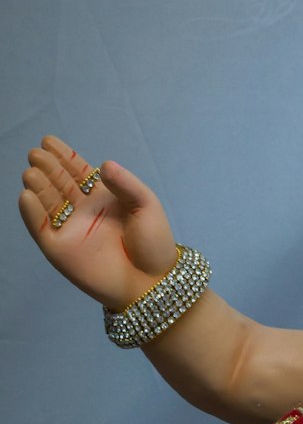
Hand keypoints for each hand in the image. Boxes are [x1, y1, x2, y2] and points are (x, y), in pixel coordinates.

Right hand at [19, 135, 176, 308]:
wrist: (153, 281)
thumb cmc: (154, 243)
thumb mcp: (147, 205)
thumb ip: (125, 184)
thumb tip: (103, 165)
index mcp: (102, 198)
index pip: (77, 172)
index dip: (63, 157)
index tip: (48, 141)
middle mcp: (82, 211)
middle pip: (58, 183)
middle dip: (47, 167)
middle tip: (36, 154)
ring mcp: (70, 230)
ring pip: (47, 203)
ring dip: (38, 186)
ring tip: (32, 172)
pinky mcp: (60, 250)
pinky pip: (41, 228)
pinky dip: (32, 213)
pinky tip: (27, 196)